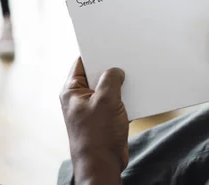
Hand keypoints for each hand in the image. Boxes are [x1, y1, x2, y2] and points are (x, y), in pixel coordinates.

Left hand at [60, 58, 127, 183]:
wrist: (103, 166)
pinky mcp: (104, 119)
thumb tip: (116, 71)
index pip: (82, 62)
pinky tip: (137, 92)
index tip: (109, 42)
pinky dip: (124, 97)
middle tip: (125, 57)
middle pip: (96, 75)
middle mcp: (79, 99)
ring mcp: (92, 109)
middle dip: (111, 69)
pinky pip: (115, 102)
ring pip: (107, 89)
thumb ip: (111, 79)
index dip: (96, 52)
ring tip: (134, 74)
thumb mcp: (106, 100)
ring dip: (120, 85)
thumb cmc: (98, 135)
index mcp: (71, 91)